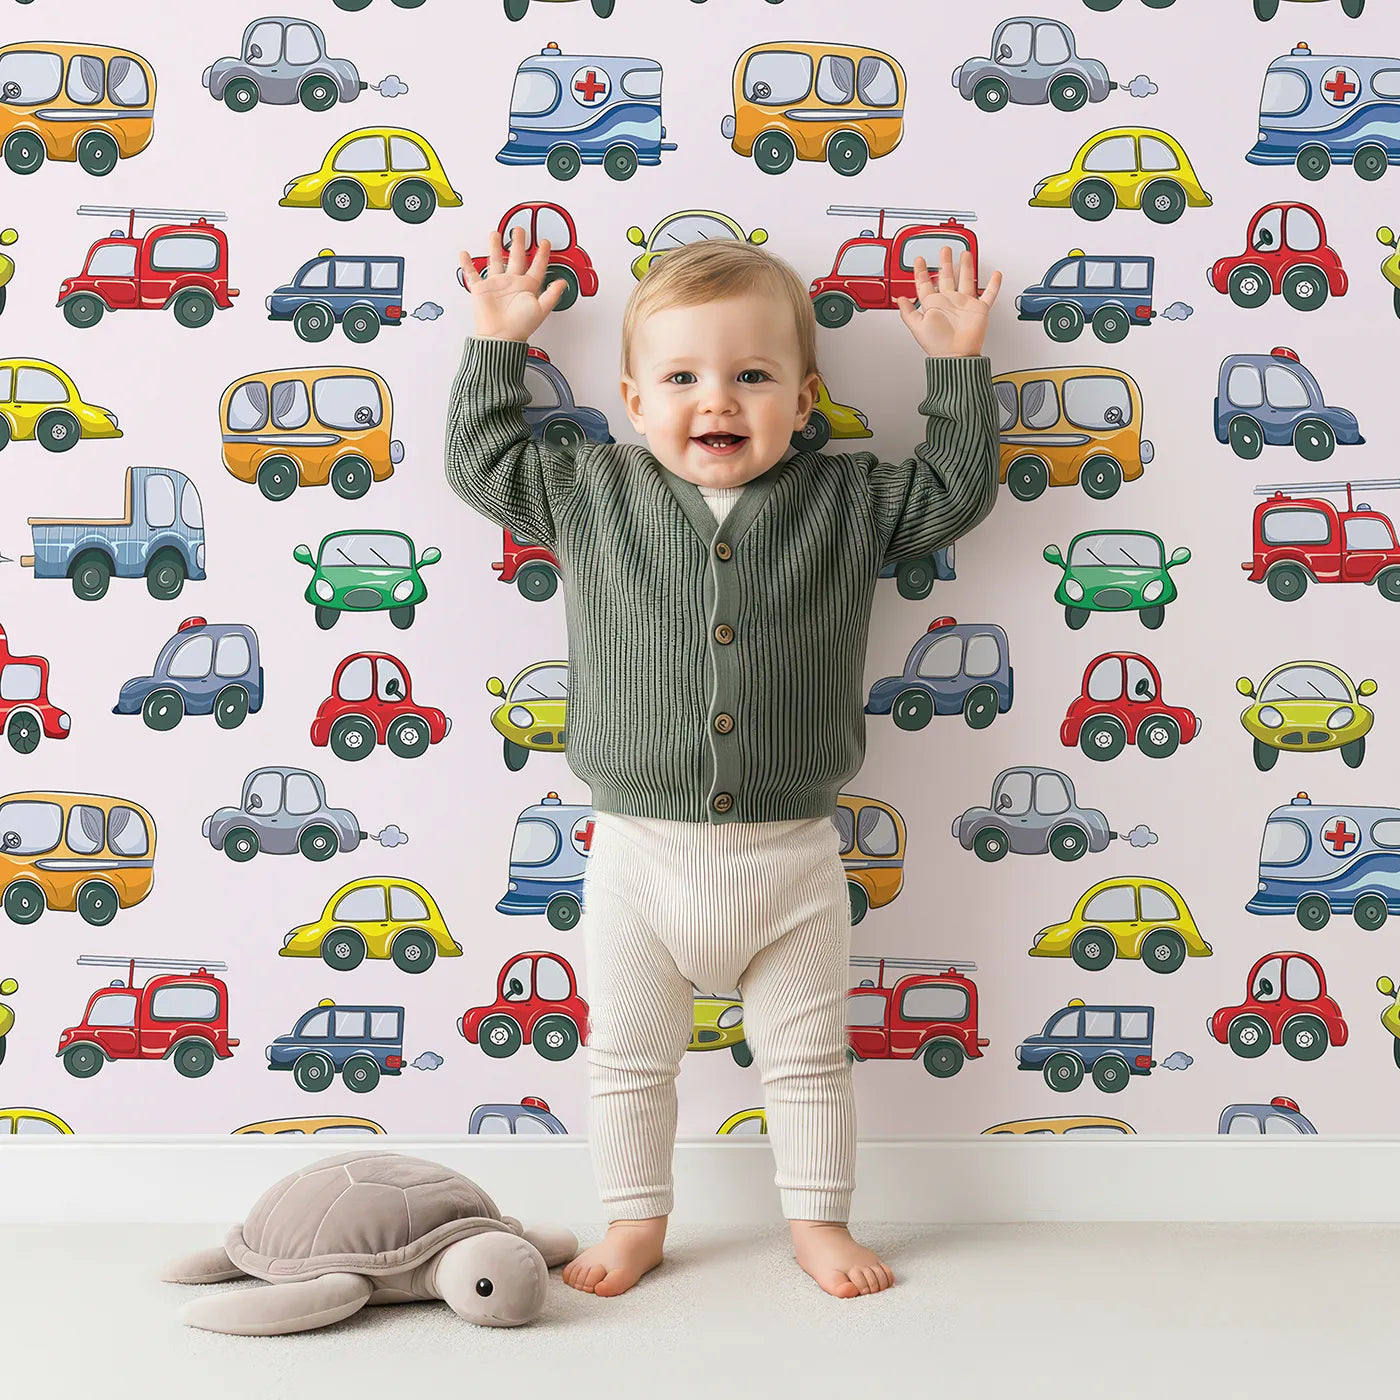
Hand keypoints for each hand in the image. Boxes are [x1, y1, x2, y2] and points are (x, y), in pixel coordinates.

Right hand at [459, 224, 567, 341]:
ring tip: (495, 234)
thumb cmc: (520, 326)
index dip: (542, 254)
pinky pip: (472, 274)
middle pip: (516, 257)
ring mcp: (496, 285)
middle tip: (519, 229)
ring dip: (494, 247)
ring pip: (495, 260)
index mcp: (527, 286)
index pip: (537, 266)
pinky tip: (465, 254)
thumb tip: (564, 283)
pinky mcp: (481, 289)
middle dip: (518, 242)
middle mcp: (512, 283)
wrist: (500, 337)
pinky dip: (467, 264)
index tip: (546, 242)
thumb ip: (553, 294)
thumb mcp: (541, 309)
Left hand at [896, 245, 1001, 357]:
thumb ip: (907, 312)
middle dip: (944, 263)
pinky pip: (989, 294)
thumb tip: (899, 299)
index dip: (921, 272)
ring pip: (966, 279)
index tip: (919, 260)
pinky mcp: (979, 309)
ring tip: (965, 253)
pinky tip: (996, 275)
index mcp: (934, 305)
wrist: (956, 355)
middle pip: (946, 277)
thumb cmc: (938, 344)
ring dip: (966, 266)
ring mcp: (964, 304)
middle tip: (944, 249)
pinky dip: (994, 284)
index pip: (925, 284)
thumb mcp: (917, 327)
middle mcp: (949, 302)